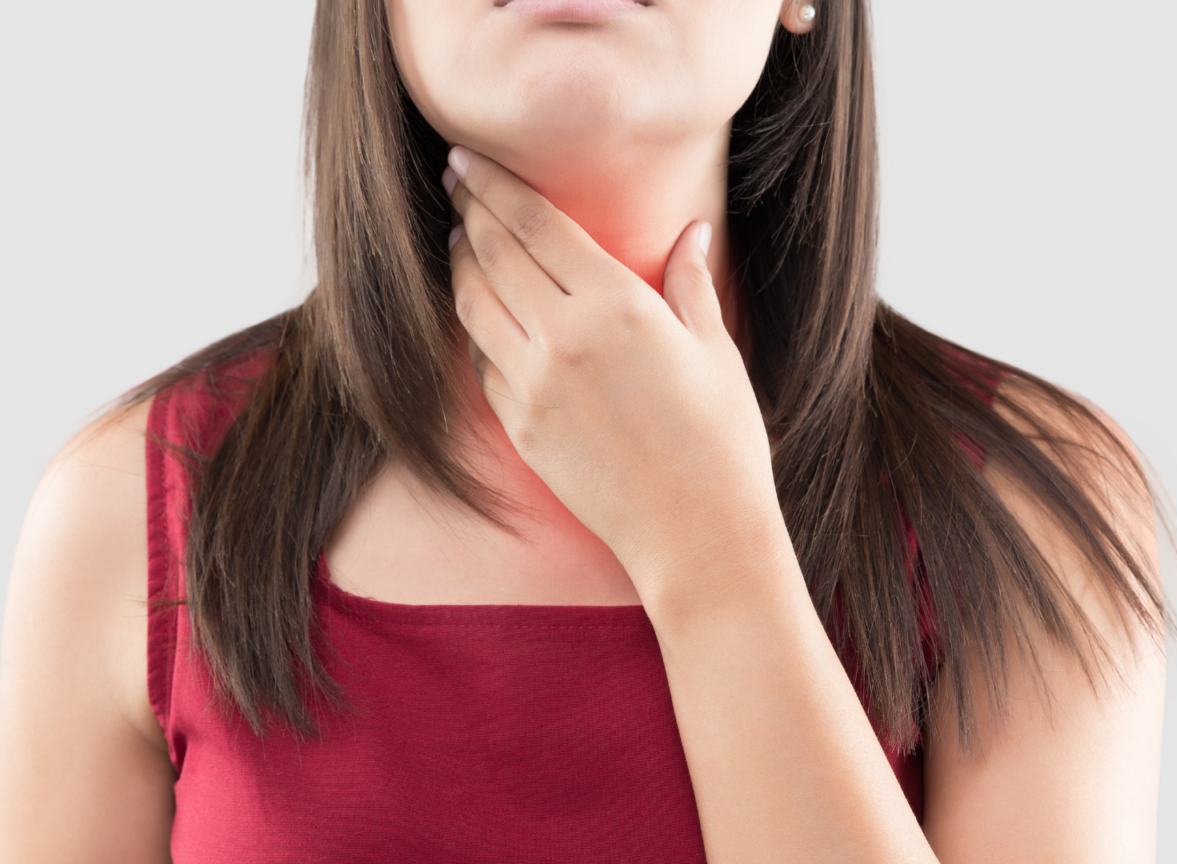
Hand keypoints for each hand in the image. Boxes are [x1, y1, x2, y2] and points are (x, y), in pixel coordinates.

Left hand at [444, 146, 788, 597]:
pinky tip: (481, 312)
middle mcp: (562, 339)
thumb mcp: (714, 351)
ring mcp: (532, 386)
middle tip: (454, 183)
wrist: (697, 536)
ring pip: (472, 306)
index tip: (467, 158)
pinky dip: (476, 327)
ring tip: (460, 240)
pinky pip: (482, 362)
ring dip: (460, 265)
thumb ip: (690, 283)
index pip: (534, 225)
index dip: (494, 184)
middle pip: (493, 255)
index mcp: (616, 307)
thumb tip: (692, 232)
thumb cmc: (722, 443)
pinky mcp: (519, 427)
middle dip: (468, 211)